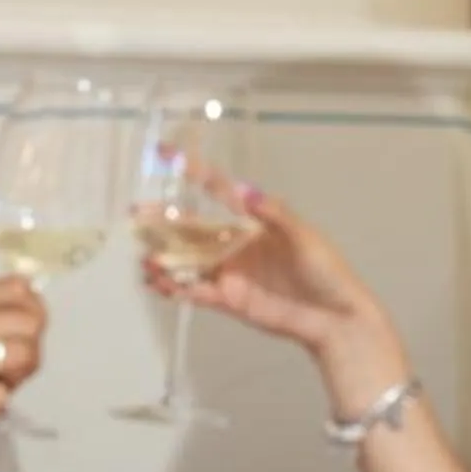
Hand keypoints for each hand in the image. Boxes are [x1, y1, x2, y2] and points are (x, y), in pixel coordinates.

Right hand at [141, 169, 407, 405]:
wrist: (335, 317)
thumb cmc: (326, 271)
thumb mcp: (305, 237)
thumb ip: (275, 214)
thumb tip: (245, 191)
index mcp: (254, 221)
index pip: (219, 190)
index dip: (193, 172)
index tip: (168, 154)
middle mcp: (236, 243)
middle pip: (193, 228)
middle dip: (164, 222)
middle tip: (135, 217)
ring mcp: (231, 272)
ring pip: (190, 261)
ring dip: (165, 258)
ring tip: (144, 258)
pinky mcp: (230, 300)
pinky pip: (198, 291)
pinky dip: (177, 288)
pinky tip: (158, 284)